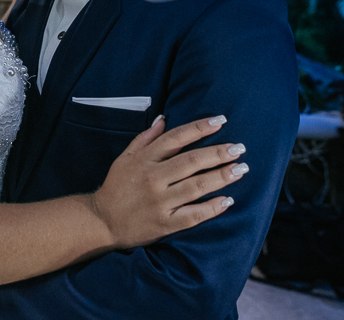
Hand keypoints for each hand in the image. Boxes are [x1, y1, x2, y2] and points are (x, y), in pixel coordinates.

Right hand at [91, 115, 246, 249]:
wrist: (102, 221)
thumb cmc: (117, 186)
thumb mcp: (125, 158)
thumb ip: (146, 139)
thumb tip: (164, 119)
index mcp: (144, 160)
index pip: (176, 138)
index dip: (199, 128)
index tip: (221, 121)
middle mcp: (153, 178)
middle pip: (191, 161)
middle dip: (217, 153)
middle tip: (239, 148)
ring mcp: (160, 202)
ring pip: (196, 186)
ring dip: (221, 177)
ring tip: (241, 169)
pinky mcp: (165, 224)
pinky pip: (193, 215)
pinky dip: (211, 208)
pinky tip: (227, 201)